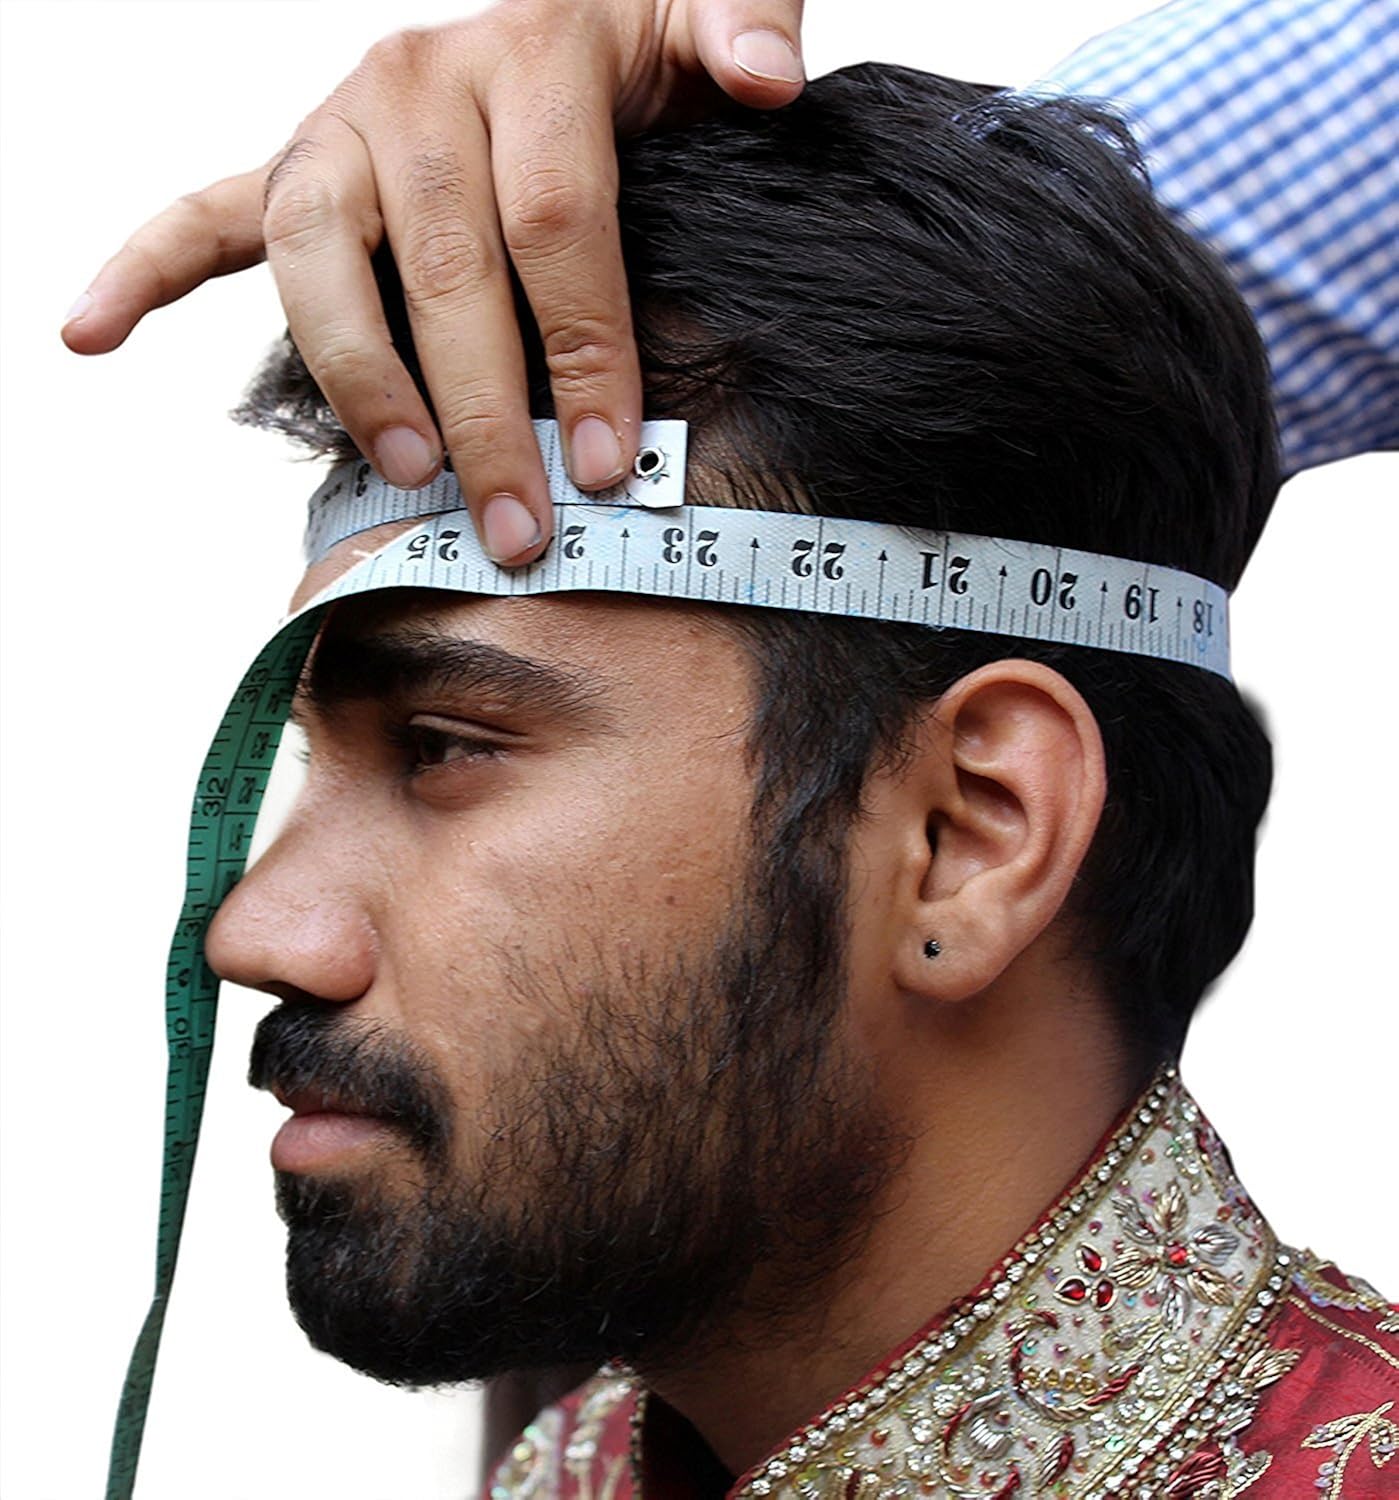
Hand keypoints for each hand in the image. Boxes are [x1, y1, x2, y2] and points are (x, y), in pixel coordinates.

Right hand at [61, 0, 805, 564]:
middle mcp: (418, 81)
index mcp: (529, 53)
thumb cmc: (637, 51)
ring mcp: (342, 127)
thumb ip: (739, 27)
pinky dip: (142, 270)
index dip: (582, 351)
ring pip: (320, 260)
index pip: (553, 225)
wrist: (563, 6)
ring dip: (356, 376)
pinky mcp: (295, 164)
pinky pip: (204, 213)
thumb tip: (766, 82)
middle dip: (483, 412)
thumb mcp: (700, 16)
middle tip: (519, 525)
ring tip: (400, 472)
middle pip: (443, 269)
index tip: (604, 464)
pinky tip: (87, 332)